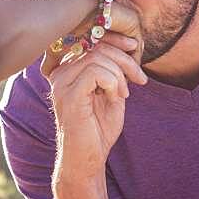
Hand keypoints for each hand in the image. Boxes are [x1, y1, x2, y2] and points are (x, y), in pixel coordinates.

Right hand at [42, 2, 145, 180]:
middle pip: (95, 46)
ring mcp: (61, 83)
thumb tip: (126, 45)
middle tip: (139, 79)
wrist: (87, 159)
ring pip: (97, 57)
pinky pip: (95, 72)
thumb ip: (112, 69)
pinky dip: (113, 82)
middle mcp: (59, 73)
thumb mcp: (110, 92)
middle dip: (124, 59)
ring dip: (120, 74)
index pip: (89, 39)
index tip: (134, 47)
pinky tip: (116, 98)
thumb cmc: (98, 128)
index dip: (114, 38)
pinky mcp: (68, 95)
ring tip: (124, 94)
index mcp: (66, 69)